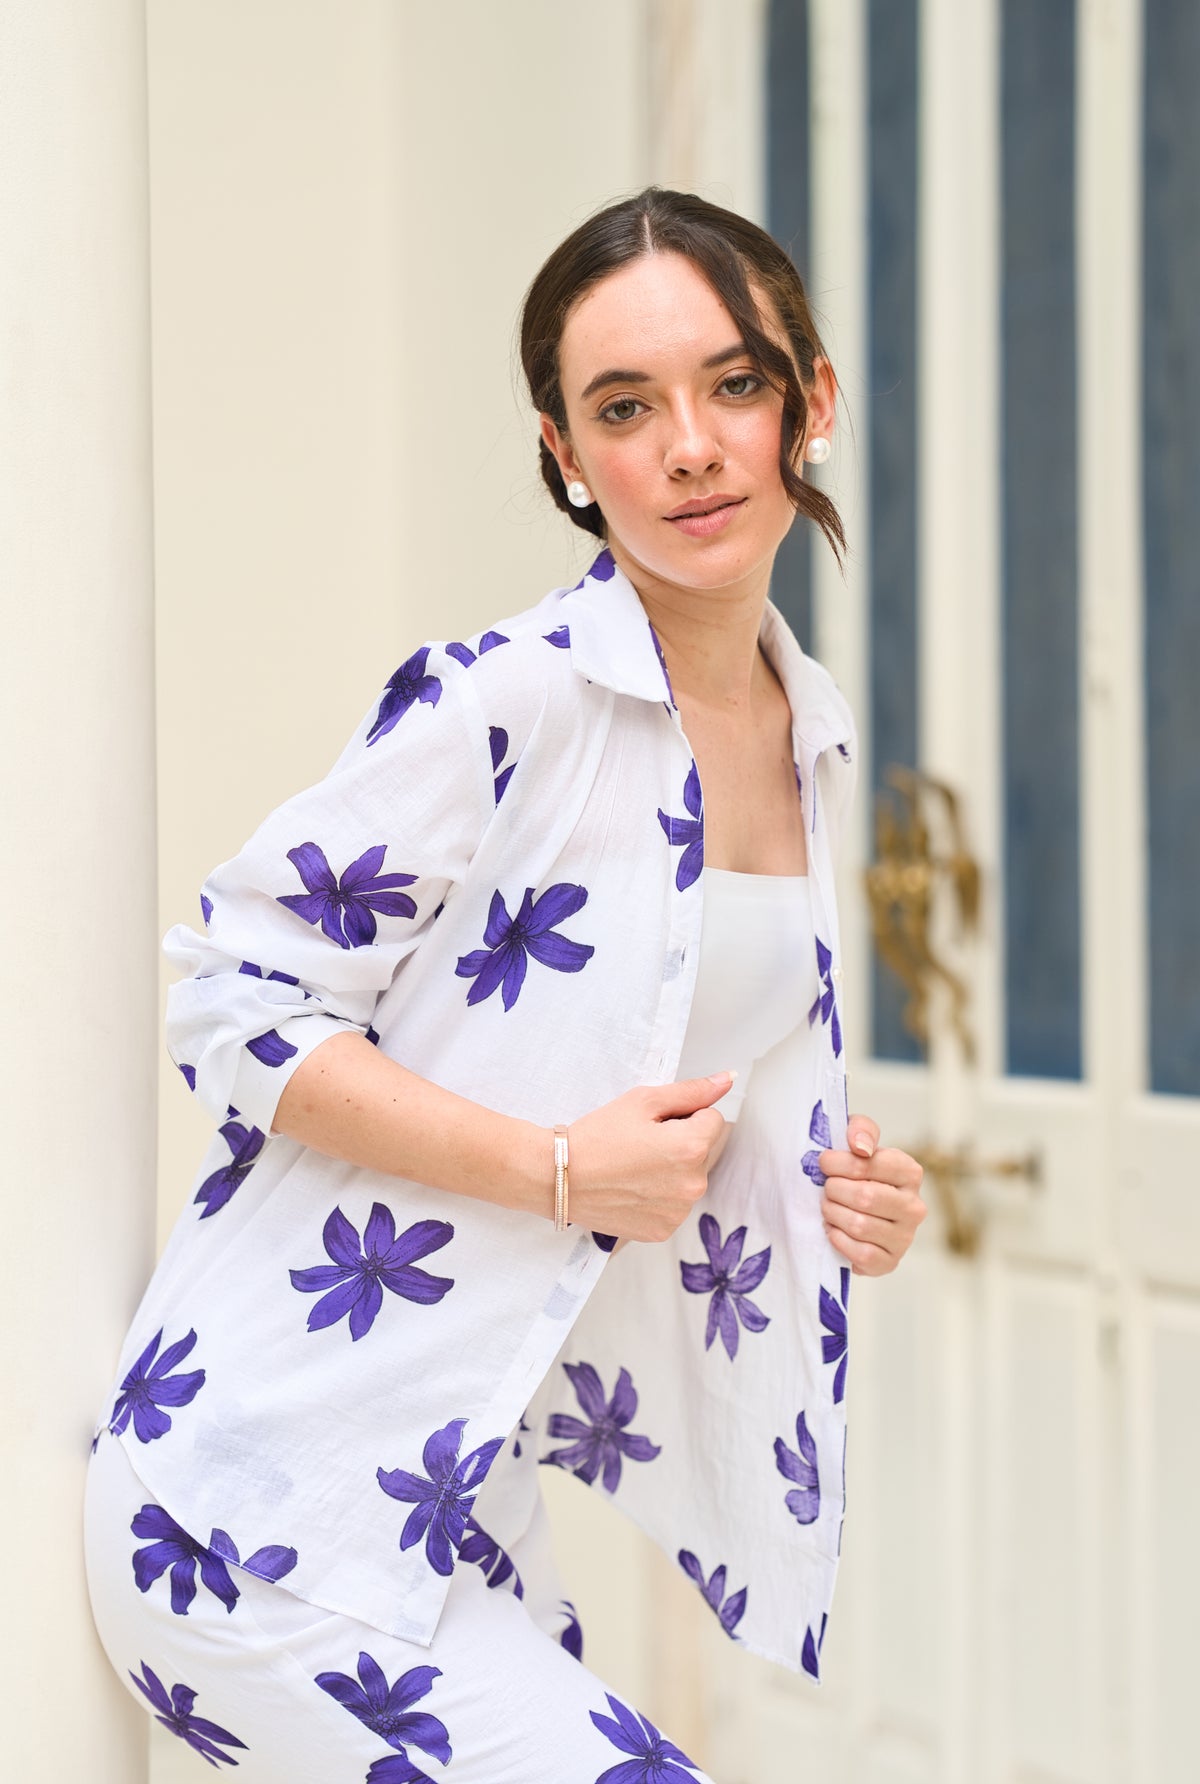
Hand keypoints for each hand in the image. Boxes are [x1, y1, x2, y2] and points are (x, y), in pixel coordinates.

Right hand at [564, 1072, 733, 1243]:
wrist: (559, 1177)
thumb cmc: (597, 1135)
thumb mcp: (643, 1101)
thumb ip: (691, 1092)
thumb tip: (727, 1080)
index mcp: (692, 1147)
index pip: (712, 1119)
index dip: (683, 1115)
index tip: (653, 1123)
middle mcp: (693, 1184)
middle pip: (701, 1151)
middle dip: (679, 1143)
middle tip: (639, 1144)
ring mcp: (678, 1212)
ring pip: (688, 1180)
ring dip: (670, 1172)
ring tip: (632, 1168)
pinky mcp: (662, 1231)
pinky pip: (672, 1205)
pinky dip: (657, 1197)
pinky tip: (630, 1189)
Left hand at [819, 1113, 926, 1275]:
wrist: (851, 1211)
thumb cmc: (854, 1172)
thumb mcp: (856, 1141)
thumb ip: (860, 1130)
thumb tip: (860, 1146)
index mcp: (910, 1172)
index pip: (873, 1163)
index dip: (841, 1163)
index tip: (824, 1162)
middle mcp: (914, 1206)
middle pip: (865, 1197)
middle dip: (835, 1191)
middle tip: (826, 1190)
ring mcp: (905, 1237)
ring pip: (860, 1225)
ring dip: (833, 1214)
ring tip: (828, 1208)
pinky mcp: (890, 1262)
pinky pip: (860, 1253)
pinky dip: (838, 1240)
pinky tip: (834, 1230)